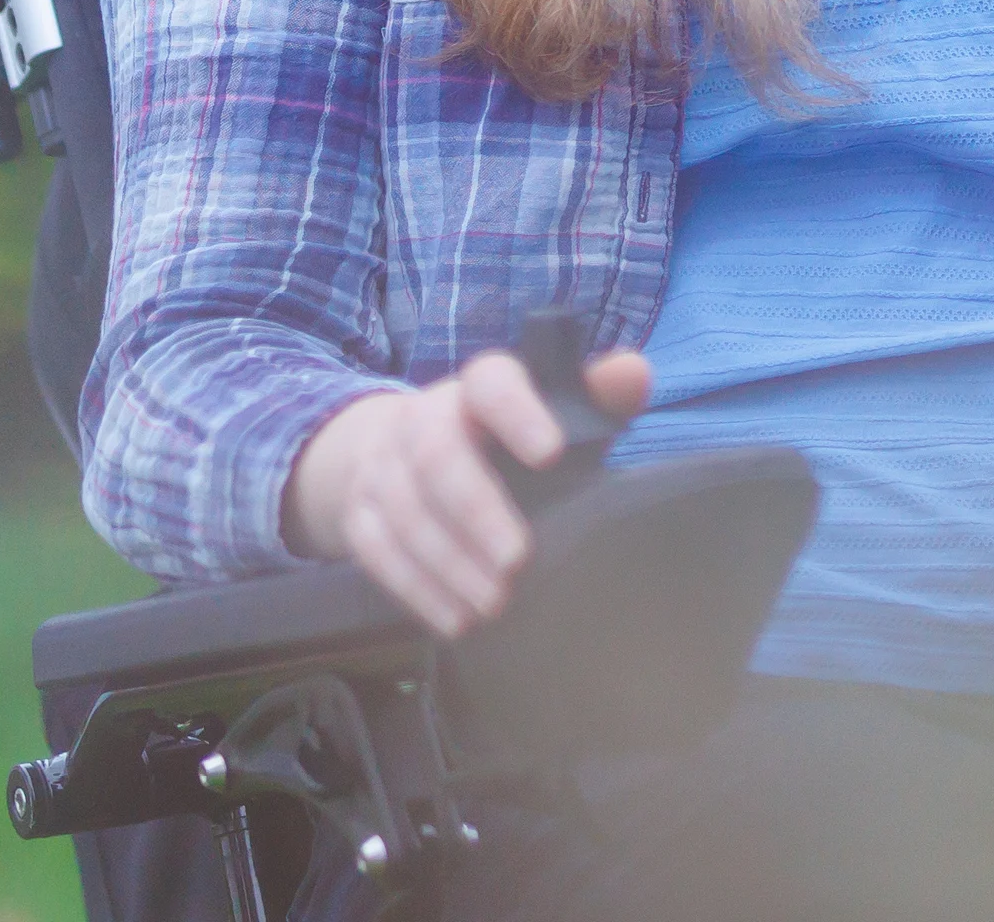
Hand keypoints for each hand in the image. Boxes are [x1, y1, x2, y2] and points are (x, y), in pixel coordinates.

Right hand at [283, 345, 652, 636]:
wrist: (393, 450)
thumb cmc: (494, 437)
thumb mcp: (545, 413)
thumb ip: (592, 396)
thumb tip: (636, 372)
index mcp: (476, 388)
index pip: (491, 381)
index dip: (517, 412)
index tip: (552, 452)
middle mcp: (422, 418)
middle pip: (437, 455)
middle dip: (476, 510)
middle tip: (518, 561)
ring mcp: (382, 466)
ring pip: (404, 509)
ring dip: (449, 562)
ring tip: (495, 603)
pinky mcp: (358, 513)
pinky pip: (376, 550)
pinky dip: (417, 589)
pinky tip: (455, 620)